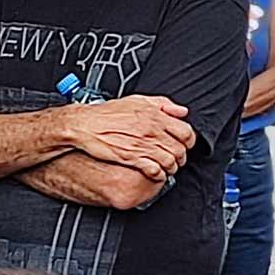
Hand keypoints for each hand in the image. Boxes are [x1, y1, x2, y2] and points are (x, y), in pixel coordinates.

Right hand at [65, 95, 194, 180]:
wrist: (85, 125)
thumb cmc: (107, 113)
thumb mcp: (137, 100)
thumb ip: (162, 104)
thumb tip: (180, 111)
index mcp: (155, 116)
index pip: (186, 132)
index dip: (188, 141)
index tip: (184, 143)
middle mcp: (151, 131)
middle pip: (180, 149)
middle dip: (180, 156)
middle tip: (175, 157)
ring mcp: (143, 145)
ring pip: (170, 162)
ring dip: (171, 167)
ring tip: (166, 167)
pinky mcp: (132, 158)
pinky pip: (155, 171)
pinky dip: (159, 175)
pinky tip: (156, 173)